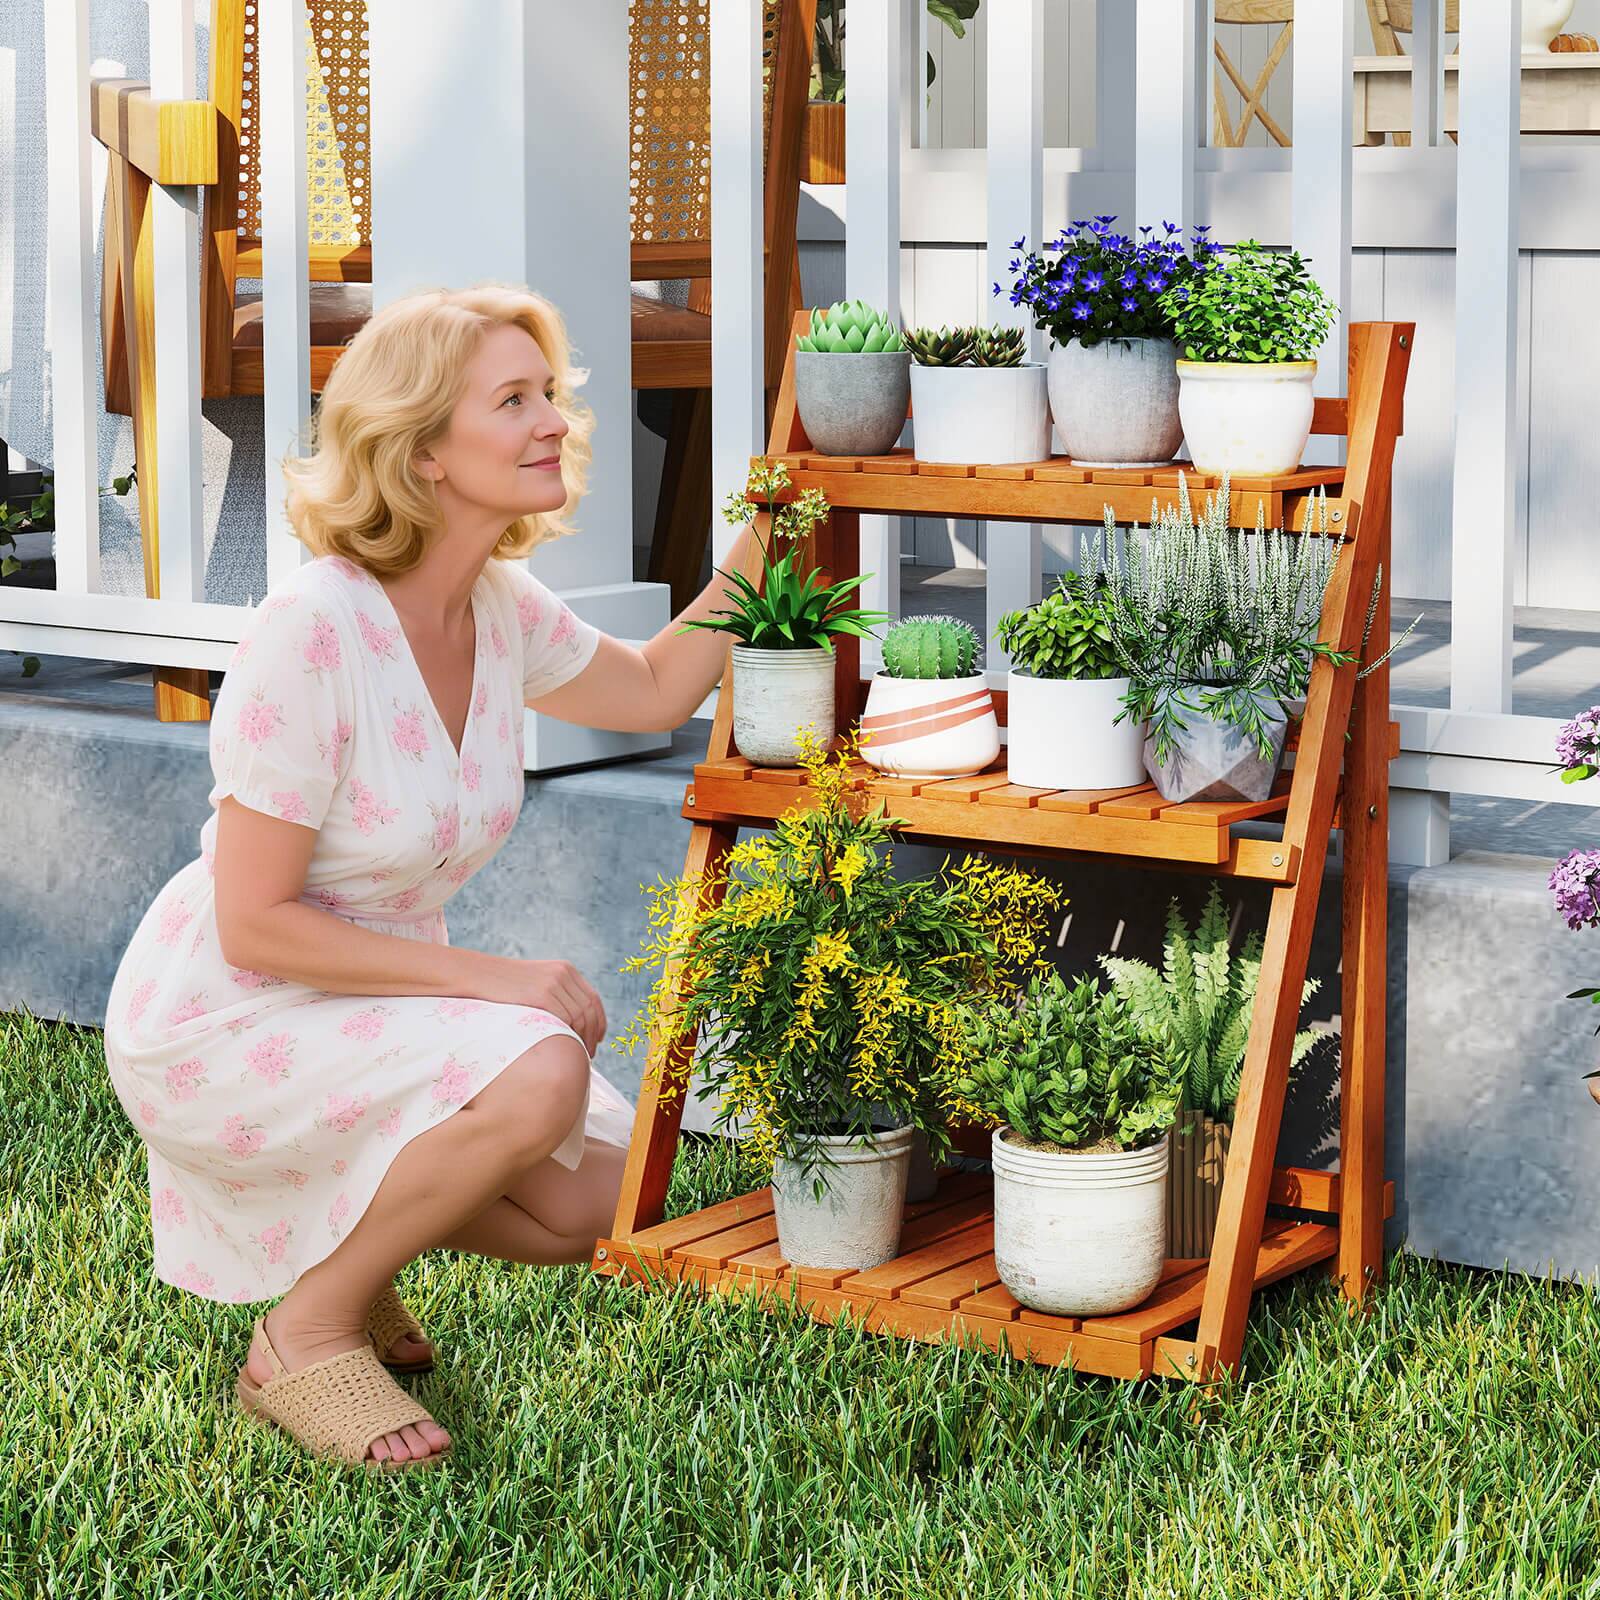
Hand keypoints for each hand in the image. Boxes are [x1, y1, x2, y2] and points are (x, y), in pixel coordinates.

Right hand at [483, 959, 606, 1056]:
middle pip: (590, 1009)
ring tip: (579, 1055)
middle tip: (590, 1054)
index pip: (593, 998)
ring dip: (583, 1039)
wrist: (479, 975)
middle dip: (593, 1034)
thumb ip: (556, 994)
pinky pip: (564, 1019)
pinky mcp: (541, 995)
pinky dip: (569, 1035)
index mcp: (565, 969)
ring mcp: (553, 983)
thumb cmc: (503, 985)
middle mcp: (563, 973)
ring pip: (580, 1017)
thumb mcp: (535, 982)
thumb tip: (572, 1022)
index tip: (598, 1039)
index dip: (599, 1021)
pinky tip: (565, 1048)